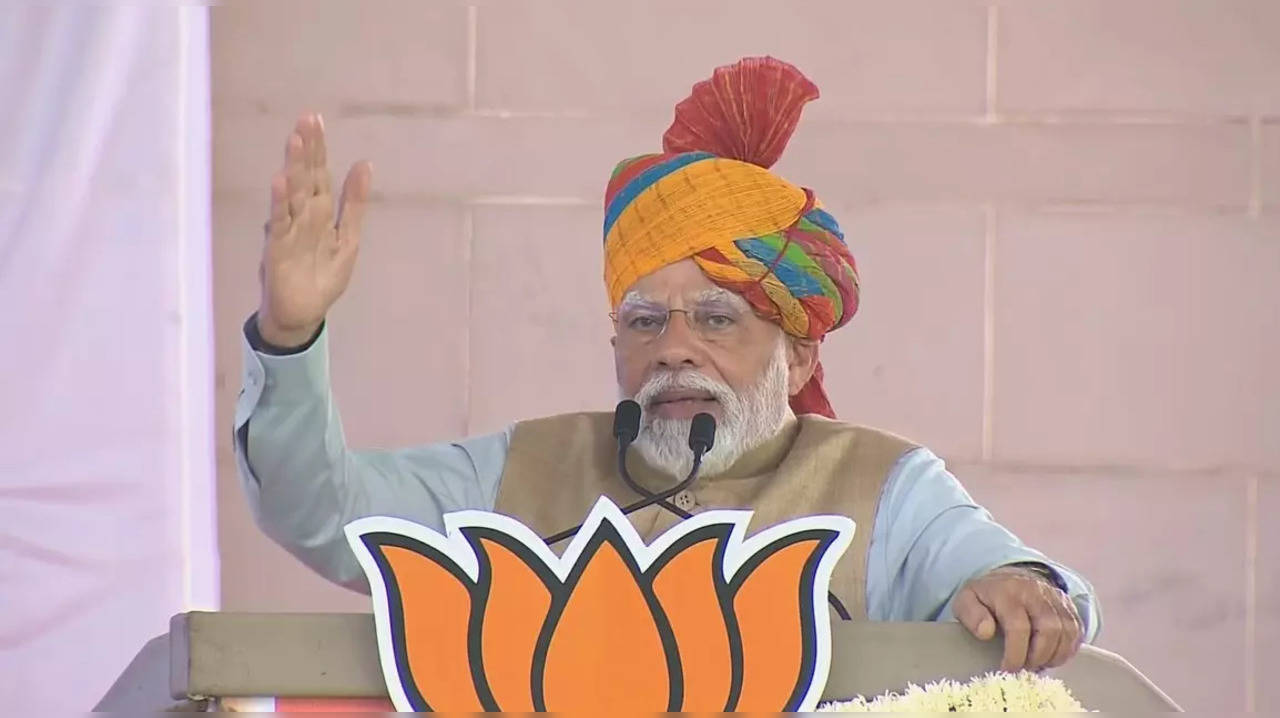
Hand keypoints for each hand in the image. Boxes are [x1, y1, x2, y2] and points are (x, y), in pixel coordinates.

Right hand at [257, 112, 371, 347]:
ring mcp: (288, 229)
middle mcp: (302, 215)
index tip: (315, 118)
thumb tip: (365, 163)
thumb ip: (356, 203)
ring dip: (293, 168)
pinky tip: (280, 182)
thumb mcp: (348, 238)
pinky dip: (280, 203)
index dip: (318, 148)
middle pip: (305, 176)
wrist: (303, 314)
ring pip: (292, 193)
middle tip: (307, 118)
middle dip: (306, 149)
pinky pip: (279, 222)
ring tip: (295, 140)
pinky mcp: (277, 248)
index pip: (319, 173)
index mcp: (321, 211)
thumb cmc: (323, 275)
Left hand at [953, 565, 1082, 671]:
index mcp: (1008, 592)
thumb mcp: (966, 600)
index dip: (1015, 654)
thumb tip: (985, 632)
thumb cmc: (986, 596)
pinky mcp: (1068, 606)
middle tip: (1024, 668)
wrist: (1008, 577)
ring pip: (1067, 632)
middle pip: (1049, 629)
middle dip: (1037, 656)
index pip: (1018, 626)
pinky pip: (1077, 632)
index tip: (1007, 670)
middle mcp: (1036, 592)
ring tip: (1036, 664)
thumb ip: (971, 615)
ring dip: (1053, 655)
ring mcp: (1056, 598)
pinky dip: (1066, 650)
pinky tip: (1049, 656)